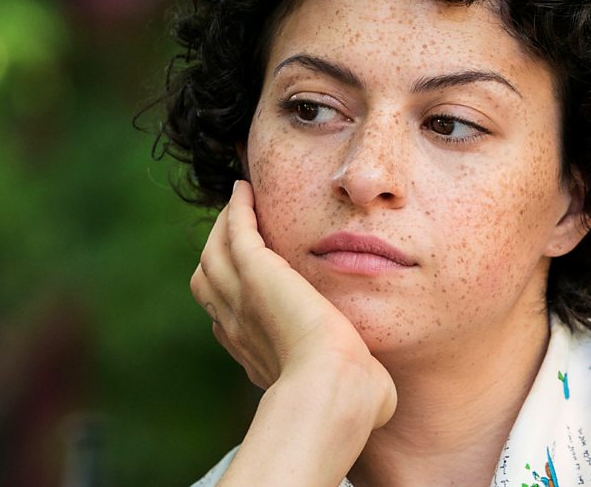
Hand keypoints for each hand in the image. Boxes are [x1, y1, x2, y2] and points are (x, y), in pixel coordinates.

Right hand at [190, 179, 396, 427]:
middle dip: (218, 252)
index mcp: (256, 355)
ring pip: (215, 252)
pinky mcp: (255, 272)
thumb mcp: (348, 391)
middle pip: (210, 280)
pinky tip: (245, 189)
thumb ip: (355, 383)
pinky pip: (236, 231)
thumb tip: (381, 394)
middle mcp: (238, 327)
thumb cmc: (352, 401)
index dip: (232, 297)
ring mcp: (241, 298)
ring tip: (239, 200)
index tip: (247, 282)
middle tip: (234, 226)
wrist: (335, 389)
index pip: (229, 320)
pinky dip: (237, 209)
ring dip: (225, 223)